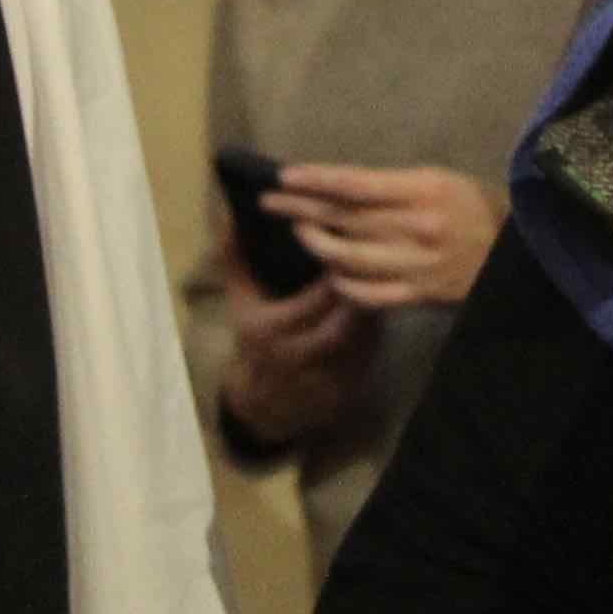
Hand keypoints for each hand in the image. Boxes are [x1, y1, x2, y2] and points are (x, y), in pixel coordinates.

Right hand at [214, 215, 375, 447]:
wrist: (263, 404)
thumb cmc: (253, 338)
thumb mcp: (240, 299)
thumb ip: (235, 254)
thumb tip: (225, 209)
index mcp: (268, 331)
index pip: (312, 301)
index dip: (336, 276)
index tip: (350, 249)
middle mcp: (295, 357)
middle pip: (341, 322)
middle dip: (362, 293)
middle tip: (380, 261)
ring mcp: (322, 378)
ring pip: (361, 341)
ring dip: (376, 312)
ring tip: (388, 280)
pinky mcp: (345, 390)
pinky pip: (369, 357)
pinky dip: (379, 332)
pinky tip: (386, 309)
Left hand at [268, 160, 501, 311]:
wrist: (522, 252)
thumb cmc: (478, 207)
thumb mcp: (441, 181)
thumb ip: (394, 187)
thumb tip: (341, 189)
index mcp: (423, 189)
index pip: (355, 184)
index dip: (315, 180)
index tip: (283, 177)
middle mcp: (416, 226)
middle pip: (344, 219)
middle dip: (302, 210)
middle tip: (271, 203)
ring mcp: (417, 264)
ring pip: (349, 258)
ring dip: (317, 246)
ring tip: (299, 234)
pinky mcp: (420, 295)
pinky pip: (369, 294)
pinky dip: (344, 285)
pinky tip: (330, 275)